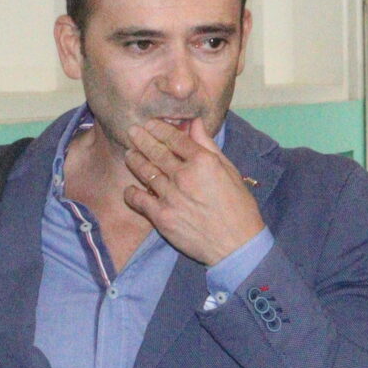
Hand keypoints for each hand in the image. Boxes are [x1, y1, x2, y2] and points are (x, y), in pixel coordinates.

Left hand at [122, 118, 264, 266]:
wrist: (236, 245)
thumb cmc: (238, 207)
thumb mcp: (230, 171)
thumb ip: (209, 146)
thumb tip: (195, 123)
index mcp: (203, 162)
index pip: (175, 139)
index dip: (159, 129)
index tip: (150, 124)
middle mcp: (184, 176)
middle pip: (156, 152)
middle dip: (141, 139)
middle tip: (132, 132)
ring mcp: (171, 196)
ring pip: (145, 172)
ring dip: (134, 160)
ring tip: (129, 154)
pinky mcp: (162, 217)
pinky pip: (138, 200)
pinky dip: (131, 193)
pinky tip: (130, 189)